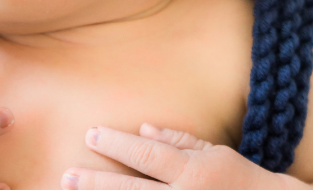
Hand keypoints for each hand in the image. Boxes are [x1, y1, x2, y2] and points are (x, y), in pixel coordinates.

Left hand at [61, 124, 271, 189]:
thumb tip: (143, 129)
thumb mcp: (216, 153)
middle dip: (97, 182)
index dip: (117, 144)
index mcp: (195, 171)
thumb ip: (179, 142)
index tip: (90, 135)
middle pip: (132, 189)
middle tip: (67, 174)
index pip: (147, 154)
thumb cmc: (245, 181)